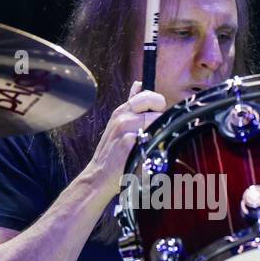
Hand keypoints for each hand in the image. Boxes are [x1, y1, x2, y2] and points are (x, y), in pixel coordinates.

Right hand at [82, 80, 165, 195]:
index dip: (158, 104)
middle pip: (156, 107)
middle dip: (161, 119)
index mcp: (121, 110)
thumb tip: (139, 84)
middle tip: (157, 133)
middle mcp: (122, 116)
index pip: (148, 95)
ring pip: (157, 123)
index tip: (158, 115)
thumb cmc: (112, 152)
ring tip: (152, 145)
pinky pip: (152, 139)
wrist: (98, 176)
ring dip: (160, 134)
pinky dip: (154, 147)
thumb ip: (131, 104)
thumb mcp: (117, 123)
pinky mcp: (129, 144)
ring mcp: (125, 129)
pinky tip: (148, 154)